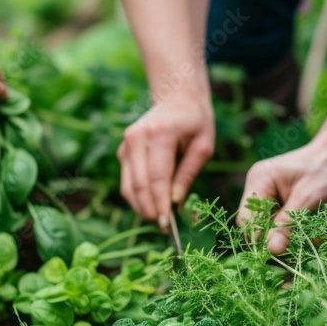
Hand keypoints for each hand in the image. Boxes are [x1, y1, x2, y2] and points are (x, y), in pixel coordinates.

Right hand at [117, 92, 213, 229]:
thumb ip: (188, 174)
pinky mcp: (123, 151)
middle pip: (139, 184)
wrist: (176, 98)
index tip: (168, 225)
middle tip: (165, 228)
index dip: (160, 204)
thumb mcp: (203, 146)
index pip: (157, 177)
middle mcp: (137, 137)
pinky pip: (127, 181)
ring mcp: (126, 144)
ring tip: (160, 220)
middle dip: (151, 210)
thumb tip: (175, 204)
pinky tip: (152, 206)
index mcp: (160, 133)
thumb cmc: (195, 122)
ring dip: (142, 207)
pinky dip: (137, 198)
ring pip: (128, 186)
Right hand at [237, 137, 326, 252]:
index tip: (280, 250)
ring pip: (268, 225)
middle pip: (256, 224)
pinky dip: (293, 228)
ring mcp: (266, 193)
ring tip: (311, 234)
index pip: (246, 219)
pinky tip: (311, 228)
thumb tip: (272, 250)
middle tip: (298, 244)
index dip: (260, 237)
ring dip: (288, 234)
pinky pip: (278, 220)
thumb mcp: (307, 199)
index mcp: (259, 180)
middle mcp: (257, 186)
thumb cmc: (323, 170)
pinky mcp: (276, 199)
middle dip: (276, 237)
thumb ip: (287, 224)